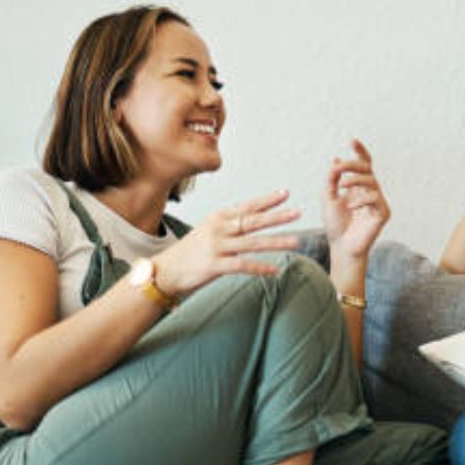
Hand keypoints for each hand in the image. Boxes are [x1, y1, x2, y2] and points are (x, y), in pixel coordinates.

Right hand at [154, 190, 300, 295]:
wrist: (166, 270)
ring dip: (277, 242)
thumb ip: (229, 224)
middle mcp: (218, 229)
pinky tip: (275, 270)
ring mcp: (217, 246)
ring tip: (296, 242)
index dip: (267, 200)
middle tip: (298, 212)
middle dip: (277, 216)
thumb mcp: (208, 230)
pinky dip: (260, 267)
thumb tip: (251, 219)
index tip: (286, 193)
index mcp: (218, 217)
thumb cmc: (190, 252)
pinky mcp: (215, 265)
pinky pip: (243, 265)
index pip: (247, 206)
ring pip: (253, 243)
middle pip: (253, 221)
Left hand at [323, 139, 390, 261]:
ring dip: (355, 180)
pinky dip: (361, 200)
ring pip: (371, 181)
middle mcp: (369, 191)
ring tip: (341, 186)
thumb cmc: (335, 225)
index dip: (360, 151)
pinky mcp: (383, 213)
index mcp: (357, 186)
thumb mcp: (328, 197)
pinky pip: (375, 199)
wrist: (341, 247)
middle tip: (338, 169)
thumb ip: (331, 179)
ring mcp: (377, 202)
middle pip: (366, 169)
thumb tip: (336, 159)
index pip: (363, 164)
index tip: (351, 140)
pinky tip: (350, 207)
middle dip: (353, 165)